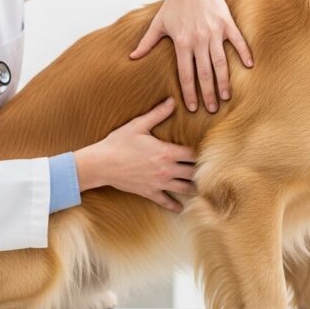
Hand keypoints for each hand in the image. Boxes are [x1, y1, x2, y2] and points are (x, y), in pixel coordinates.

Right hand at [74, 98, 194, 212]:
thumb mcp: (138, 125)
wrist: (101, 164)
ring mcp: (159, 183)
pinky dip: (175, 206)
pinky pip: (166, 202)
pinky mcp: (149, 192)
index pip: (193, 154)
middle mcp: (167, 169)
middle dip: (200, 170)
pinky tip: (181, 208)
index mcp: (167, 152)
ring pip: (185, 188)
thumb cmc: (119, 143)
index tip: (204, 151)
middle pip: (193, 172)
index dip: (201, 152)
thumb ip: (158, 113)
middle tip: (207, 169)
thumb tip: (172, 100)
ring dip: (193, 187)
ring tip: (200, 185)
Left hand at [130, 0, 252, 113]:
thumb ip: (147, 42)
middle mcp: (198, 39)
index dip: (189, 92)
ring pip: (220, 62)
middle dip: (208, 93)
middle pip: (204, 73)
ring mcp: (214, 31)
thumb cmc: (173, 4)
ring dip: (224, 81)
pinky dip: (244, 53)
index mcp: (182, 42)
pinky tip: (249, 66)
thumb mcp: (158, 23)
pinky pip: (237, 41)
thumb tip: (133, 57)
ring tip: (226, 97)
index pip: (186, 74)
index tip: (193, 107)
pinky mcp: (226, 23)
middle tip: (212, 109)